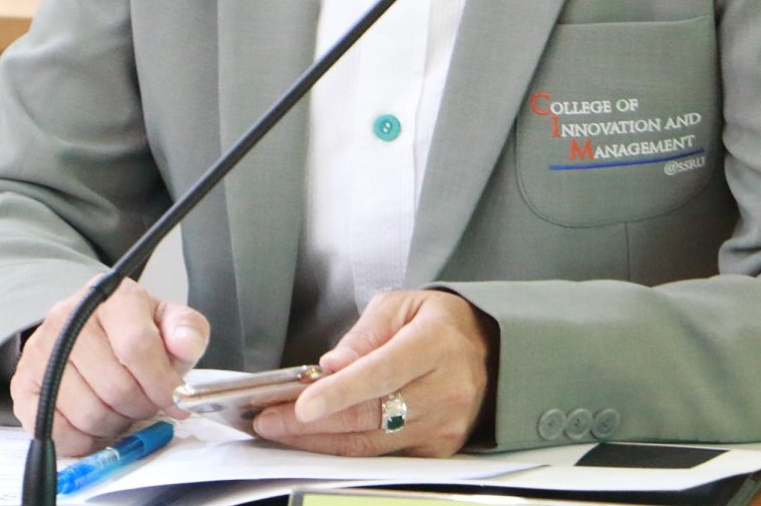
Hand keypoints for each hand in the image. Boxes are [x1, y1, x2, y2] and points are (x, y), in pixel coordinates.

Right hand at [10, 277, 210, 456]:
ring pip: (88, 413)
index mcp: (111, 297)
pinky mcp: (22, 384)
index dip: (162, 383)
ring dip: (115, 423)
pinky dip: (83, 439)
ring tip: (121, 408)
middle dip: (141, 406)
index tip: (176, 401)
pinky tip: (95, 422)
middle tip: (147, 403)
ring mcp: (41, 351)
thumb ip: (186, 331)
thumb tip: (185, 346)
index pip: (137, 346)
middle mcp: (69, 318)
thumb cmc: (130, 329)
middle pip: (115, 386)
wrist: (85, 328)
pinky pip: (57, 431)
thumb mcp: (166, 321)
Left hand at [252, 290, 491, 457]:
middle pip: (370, 416)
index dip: (339, 392)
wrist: (489, 351)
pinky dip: (344, 446)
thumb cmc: (439, 324)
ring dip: (320, 439)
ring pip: (371, 442)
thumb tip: (331, 367)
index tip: (301, 404)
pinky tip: (316, 436)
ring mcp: (444, 425)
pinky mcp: (438, 449)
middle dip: (312, 422)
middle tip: (270, 419)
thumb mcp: (401, 306)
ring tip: (280, 429)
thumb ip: (363, 336)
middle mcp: (445, 390)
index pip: (382, 372)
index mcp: (436, 344)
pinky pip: (382, 454)